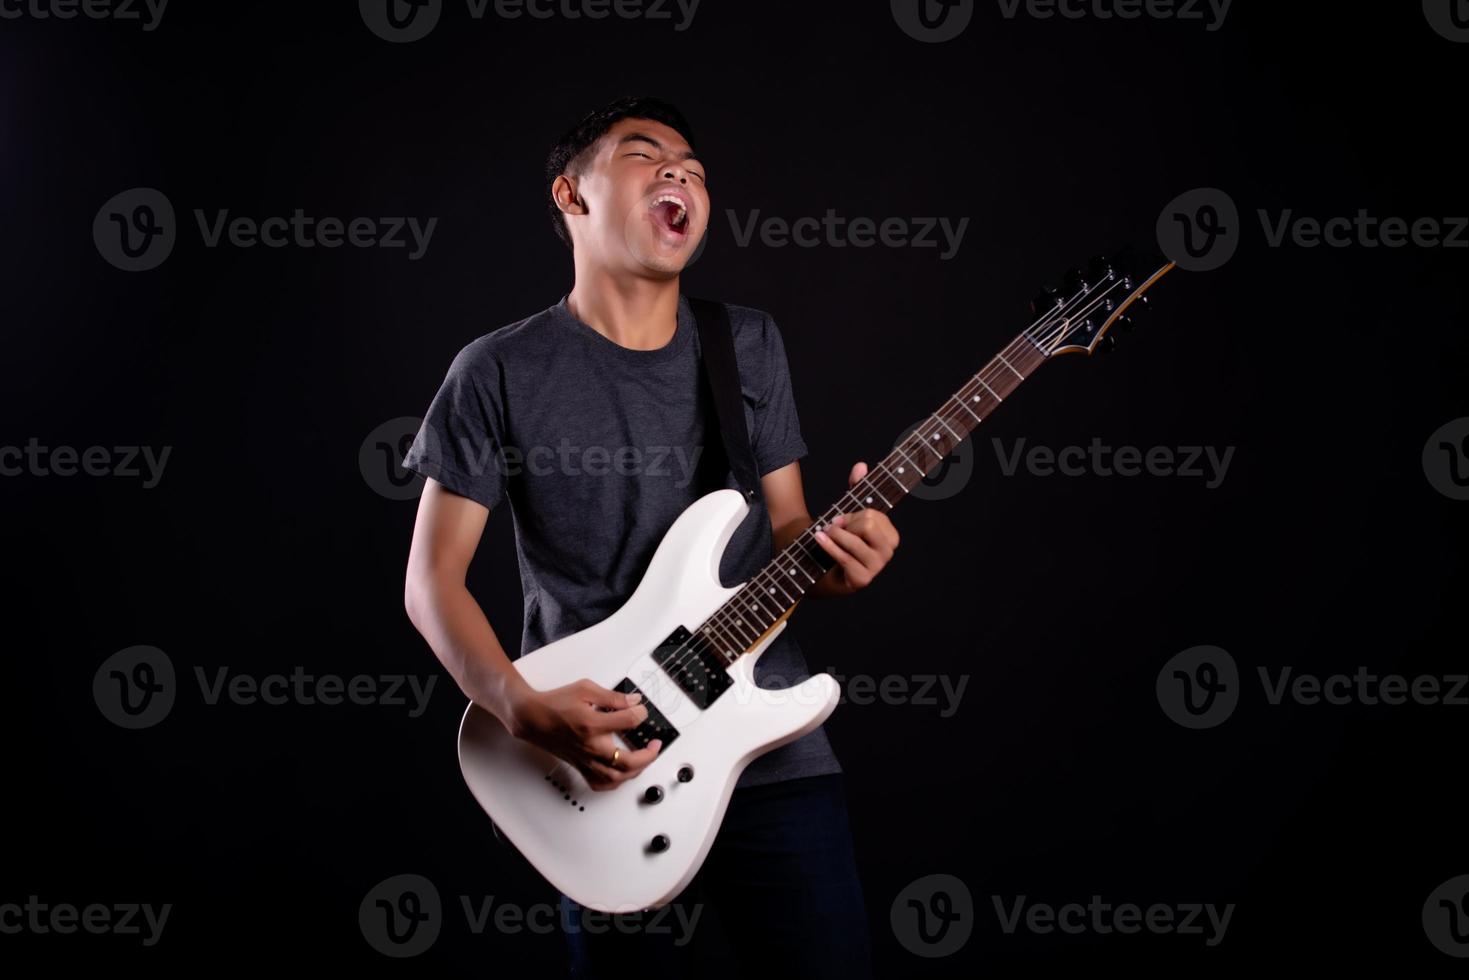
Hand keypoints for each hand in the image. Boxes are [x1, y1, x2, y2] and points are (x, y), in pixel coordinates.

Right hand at [506, 679, 661, 790]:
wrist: (532, 718)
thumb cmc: (555, 703)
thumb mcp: (585, 689)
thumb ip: (613, 697)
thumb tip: (633, 701)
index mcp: (592, 725)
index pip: (629, 721)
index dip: (641, 713)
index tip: (641, 709)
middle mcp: (590, 747)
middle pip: (628, 761)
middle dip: (648, 755)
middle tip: (655, 745)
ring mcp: (585, 760)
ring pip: (616, 777)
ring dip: (636, 771)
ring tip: (644, 759)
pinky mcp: (579, 766)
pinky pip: (599, 783)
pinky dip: (614, 782)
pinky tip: (621, 775)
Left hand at [811, 461, 900, 594]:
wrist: (826, 572)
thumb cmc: (841, 542)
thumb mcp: (849, 514)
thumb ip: (857, 489)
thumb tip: (861, 465)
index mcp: (891, 535)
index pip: (873, 514)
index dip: (852, 514)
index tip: (843, 519)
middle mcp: (888, 551)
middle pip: (867, 524)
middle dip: (844, 524)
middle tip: (832, 528)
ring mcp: (877, 567)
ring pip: (853, 540)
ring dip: (833, 535)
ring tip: (824, 535)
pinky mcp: (862, 579)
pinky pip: (844, 557)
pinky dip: (828, 546)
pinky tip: (819, 540)